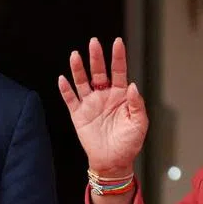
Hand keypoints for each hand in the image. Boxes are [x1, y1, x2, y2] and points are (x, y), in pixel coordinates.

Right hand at [58, 37, 148, 174]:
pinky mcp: (78, 115)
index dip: (118, 57)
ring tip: (75, 55)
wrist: (113, 162)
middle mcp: (104, 95)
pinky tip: (63, 79)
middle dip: (96, 57)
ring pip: (82, 82)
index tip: (117, 42)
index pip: (119, 71)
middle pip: (99, 72)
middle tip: (93, 43)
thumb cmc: (129, 143)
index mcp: (120, 95)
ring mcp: (90, 104)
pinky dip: (66, 90)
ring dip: (78, 69)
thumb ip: (136, 104)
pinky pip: (70, 100)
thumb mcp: (139, 123)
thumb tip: (132, 86)